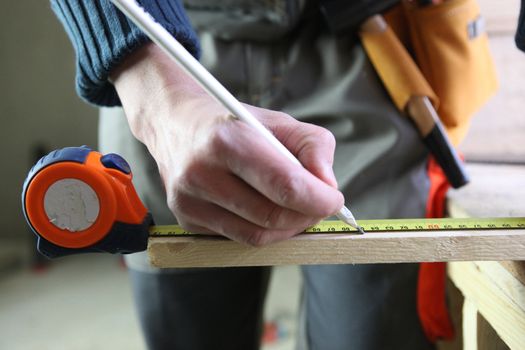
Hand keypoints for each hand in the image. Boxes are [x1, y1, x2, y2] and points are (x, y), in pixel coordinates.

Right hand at [111, 43, 343, 244]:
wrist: (176, 124)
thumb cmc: (234, 124)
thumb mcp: (278, 121)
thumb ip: (314, 146)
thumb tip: (328, 186)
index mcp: (228, 140)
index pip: (286, 185)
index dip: (319, 199)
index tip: (334, 199)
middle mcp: (202, 173)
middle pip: (273, 216)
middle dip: (307, 215)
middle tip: (318, 204)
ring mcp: (189, 200)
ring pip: (257, 235)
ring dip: (287, 227)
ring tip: (294, 208)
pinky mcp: (186, 219)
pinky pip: (238, 238)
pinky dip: (262, 229)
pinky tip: (263, 209)